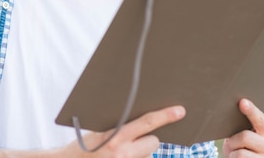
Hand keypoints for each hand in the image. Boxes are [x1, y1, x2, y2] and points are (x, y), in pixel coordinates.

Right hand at [60, 105, 185, 157]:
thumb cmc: (83, 146)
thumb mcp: (100, 131)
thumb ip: (120, 126)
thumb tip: (142, 120)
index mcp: (115, 136)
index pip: (147, 122)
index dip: (165, 115)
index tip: (179, 111)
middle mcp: (122, 152)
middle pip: (153, 142)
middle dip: (148, 139)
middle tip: (134, 139)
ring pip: (147, 156)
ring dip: (140, 153)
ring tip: (119, 153)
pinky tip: (121, 157)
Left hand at [222, 99, 263, 156]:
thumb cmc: (242, 146)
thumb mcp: (244, 134)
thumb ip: (244, 125)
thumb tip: (234, 111)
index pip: (259, 118)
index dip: (250, 110)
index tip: (242, 102)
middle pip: (245, 137)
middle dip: (232, 140)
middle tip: (230, 142)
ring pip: (240, 152)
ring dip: (232, 152)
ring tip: (235, 152)